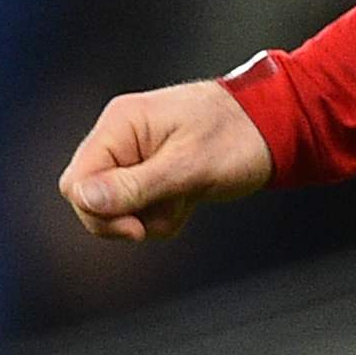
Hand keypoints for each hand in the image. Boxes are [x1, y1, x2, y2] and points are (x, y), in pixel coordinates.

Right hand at [59, 77, 272, 241]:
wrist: (279, 126)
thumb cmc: (239, 136)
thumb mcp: (189, 166)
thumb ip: (136, 185)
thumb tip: (83, 200)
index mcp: (121, 125)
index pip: (76, 182)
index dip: (97, 212)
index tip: (136, 228)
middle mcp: (122, 139)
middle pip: (90, 198)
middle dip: (126, 217)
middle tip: (168, 212)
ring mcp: (137, 156)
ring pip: (118, 208)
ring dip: (151, 217)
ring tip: (188, 198)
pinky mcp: (155, 173)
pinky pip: (142, 207)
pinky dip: (165, 213)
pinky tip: (191, 199)